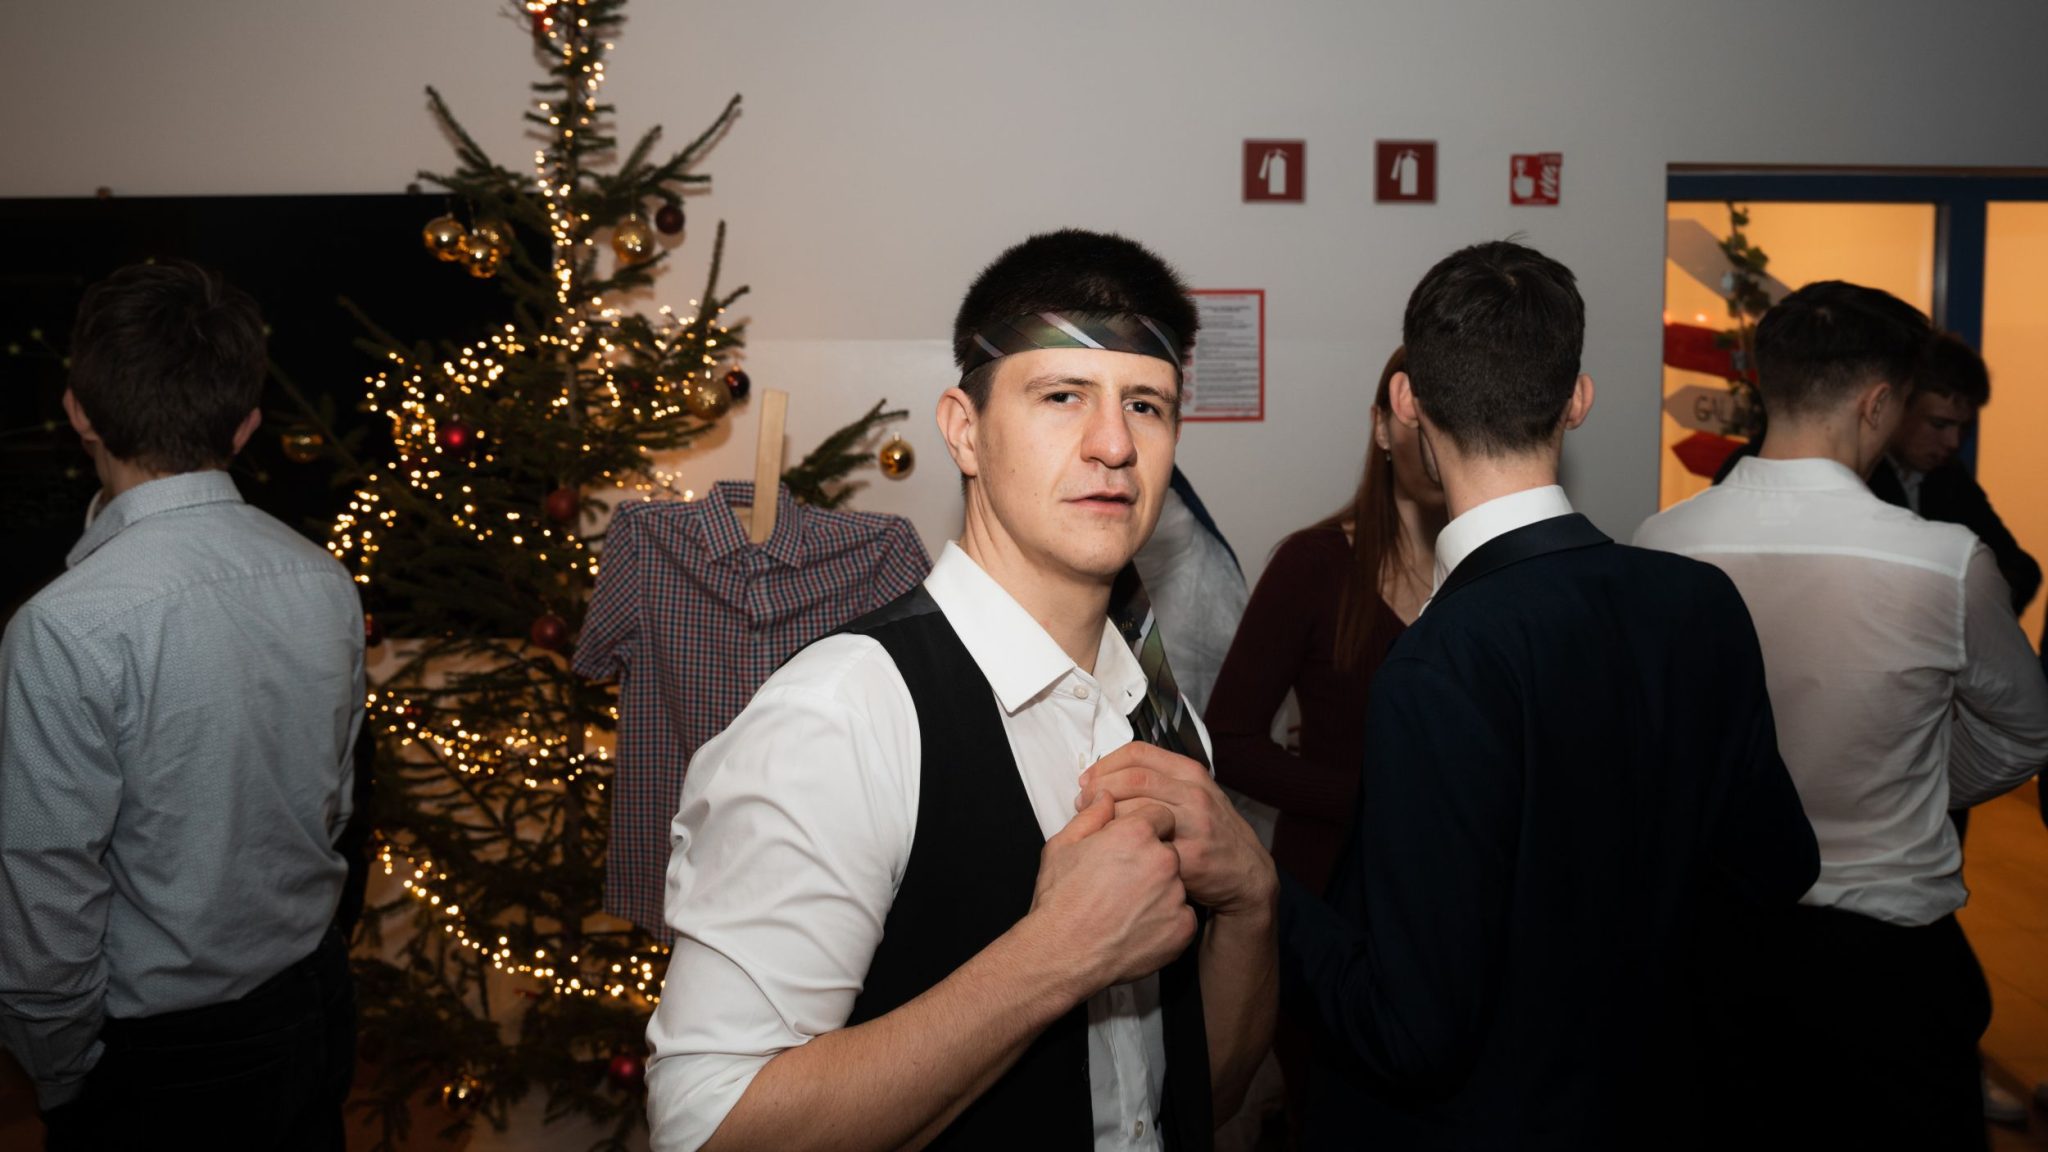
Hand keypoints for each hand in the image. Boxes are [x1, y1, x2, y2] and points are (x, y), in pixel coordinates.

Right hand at [1027, 795, 1196, 991]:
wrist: (1063, 953)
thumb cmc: (1060, 900)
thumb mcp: (1063, 846)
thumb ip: (1092, 815)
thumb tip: (1106, 796)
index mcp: (1136, 833)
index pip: (1159, 815)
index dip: (1144, 828)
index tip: (1131, 844)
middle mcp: (1162, 860)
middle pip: (1168, 850)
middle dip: (1151, 860)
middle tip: (1122, 880)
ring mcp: (1176, 895)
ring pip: (1175, 884)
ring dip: (1158, 891)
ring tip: (1125, 907)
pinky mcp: (1183, 927)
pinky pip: (1181, 916)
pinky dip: (1165, 921)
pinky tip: (1137, 926)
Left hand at [1079, 742, 1276, 918]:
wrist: (1245, 873)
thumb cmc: (1210, 832)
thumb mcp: (1194, 795)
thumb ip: (1160, 781)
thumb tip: (1106, 778)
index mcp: (1190, 772)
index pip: (1139, 753)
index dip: (1105, 764)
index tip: (1087, 779)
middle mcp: (1194, 793)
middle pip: (1133, 778)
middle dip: (1099, 788)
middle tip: (1081, 803)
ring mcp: (1195, 824)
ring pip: (1136, 809)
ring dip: (1105, 816)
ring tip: (1092, 826)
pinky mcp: (1191, 856)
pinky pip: (1147, 846)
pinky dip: (1123, 846)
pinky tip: (1112, 851)